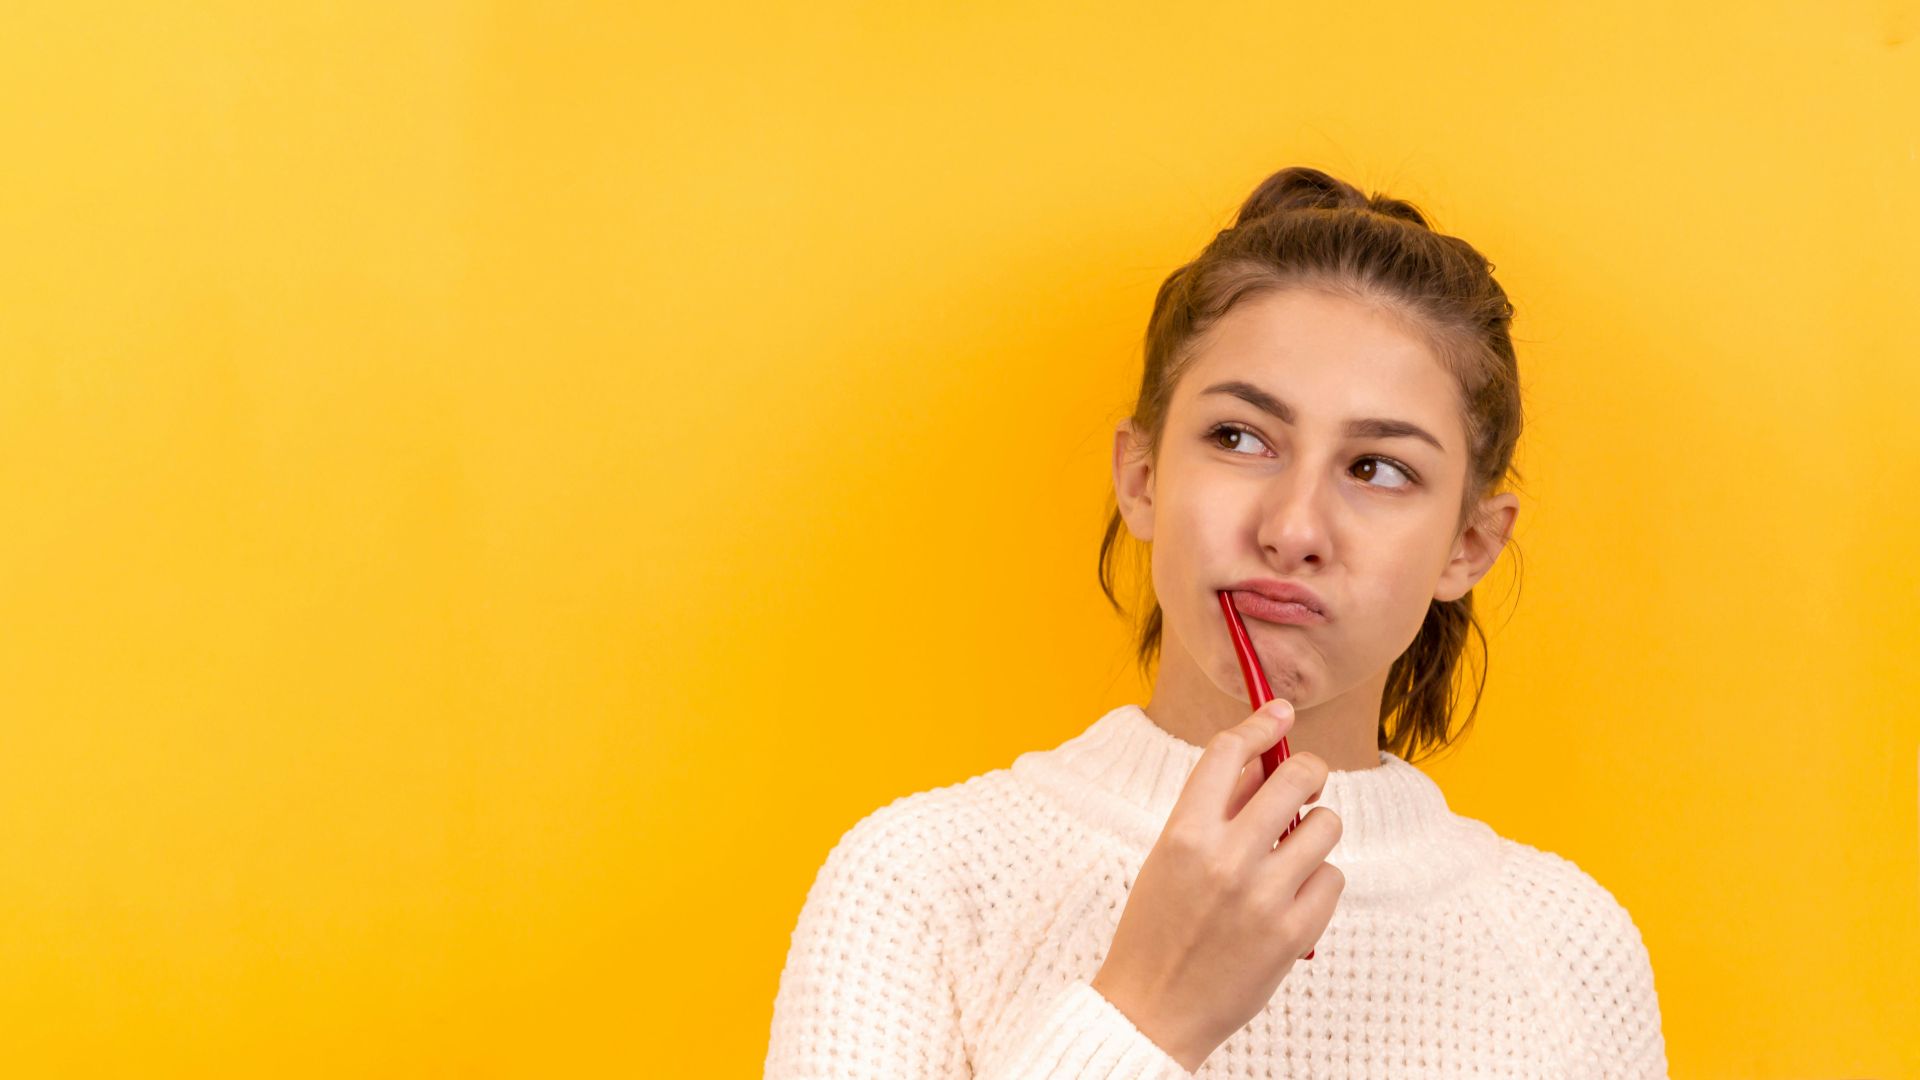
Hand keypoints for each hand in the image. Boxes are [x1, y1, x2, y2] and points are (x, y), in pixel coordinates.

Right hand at [1089, 699, 1344, 1072]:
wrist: (1154, 1010)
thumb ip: (1214, 808)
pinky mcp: (1295, 934)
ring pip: (1326, 825)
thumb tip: (1262, 758)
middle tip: (1305, 783)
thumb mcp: (1169, 857)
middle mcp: (1226, 859)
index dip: (1260, 723)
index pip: (1229, 752)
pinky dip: (1319, 880)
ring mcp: (1264, 897)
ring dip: (1315, 830)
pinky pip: (1334, 877)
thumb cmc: (1158, 928)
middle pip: (1296, 777)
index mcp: (1183, 833)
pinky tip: (1293, 896)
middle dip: (1308, 771)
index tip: (1279, 712)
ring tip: (1293, 851)